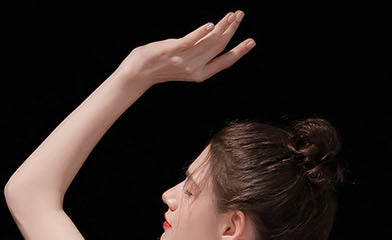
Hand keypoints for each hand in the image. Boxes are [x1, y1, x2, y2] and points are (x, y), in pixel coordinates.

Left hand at [120, 12, 254, 86]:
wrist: (140, 72)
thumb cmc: (160, 65)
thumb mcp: (184, 62)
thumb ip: (197, 52)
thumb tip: (211, 36)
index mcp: (201, 74)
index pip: (225, 61)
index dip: (239, 51)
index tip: (251, 41)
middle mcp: (196, 69)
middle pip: (219, 46)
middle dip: (232, 30)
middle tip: (240, 15)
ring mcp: (185, 60)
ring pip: (209, 42)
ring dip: (222, 26)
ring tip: (232, 15)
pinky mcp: (174, 51)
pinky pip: (190, 41)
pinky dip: (201, 33)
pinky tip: (211, 25)